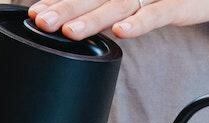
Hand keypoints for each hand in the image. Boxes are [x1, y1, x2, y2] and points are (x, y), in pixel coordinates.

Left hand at [28, 0, 208, 40]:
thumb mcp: (137, 2)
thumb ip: (110, 11)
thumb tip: (81, 22)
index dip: (57, 2)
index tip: (35, 14)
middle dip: (64, 10)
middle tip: (42, 22)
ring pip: (116, 7)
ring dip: (92, 19)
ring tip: (70, 33)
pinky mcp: (173, 5)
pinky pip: (154, 15)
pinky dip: (137, 24)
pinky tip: (121, 32)